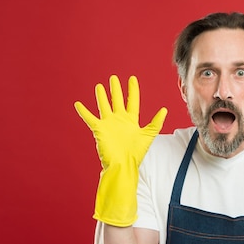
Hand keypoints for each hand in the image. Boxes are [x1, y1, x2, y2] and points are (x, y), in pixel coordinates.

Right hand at [74, 75, 166, 224]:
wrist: (122, 165)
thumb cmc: (135, 154)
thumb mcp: (148, 135)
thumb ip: (156, 122)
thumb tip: (164, 110)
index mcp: (131, 120)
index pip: (132, 101)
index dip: (133, 90)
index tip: (132, 79)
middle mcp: (119, 120)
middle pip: (117, 100)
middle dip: (116, 89)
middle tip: (113, 78)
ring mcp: (109, 124)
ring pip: (104, 106)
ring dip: (101, 96)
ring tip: (99, 86)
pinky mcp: (99, 129)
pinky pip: (90, 118)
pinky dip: (84, 112)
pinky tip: (78, 104)